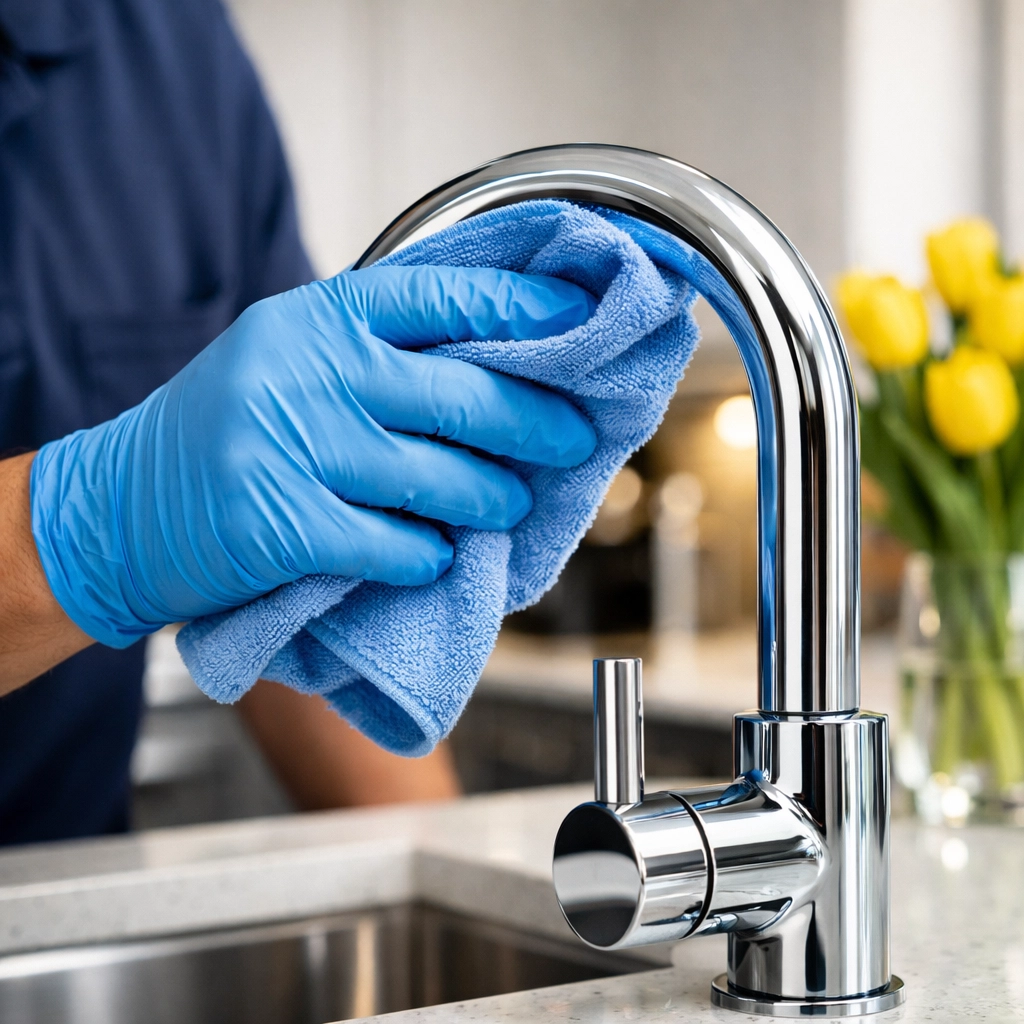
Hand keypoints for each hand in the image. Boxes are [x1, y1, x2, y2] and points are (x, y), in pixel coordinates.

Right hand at [30, 266, 596, 647]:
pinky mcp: (285, 526)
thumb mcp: (287, 359)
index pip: (442, 297)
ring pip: (440, 479)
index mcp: (315, 320)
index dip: (520, 309)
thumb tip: (494, 367)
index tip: (577, 320)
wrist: (122, 506)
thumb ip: (374, 353)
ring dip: (492, 499)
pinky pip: (396, 545)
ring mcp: (293, 449)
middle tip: (573, 438)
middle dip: (536, 423)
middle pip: (461, 396)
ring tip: (510, 504)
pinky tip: (434, 554)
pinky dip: (428, 555)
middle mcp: (308, 373)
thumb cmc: (225, 429)